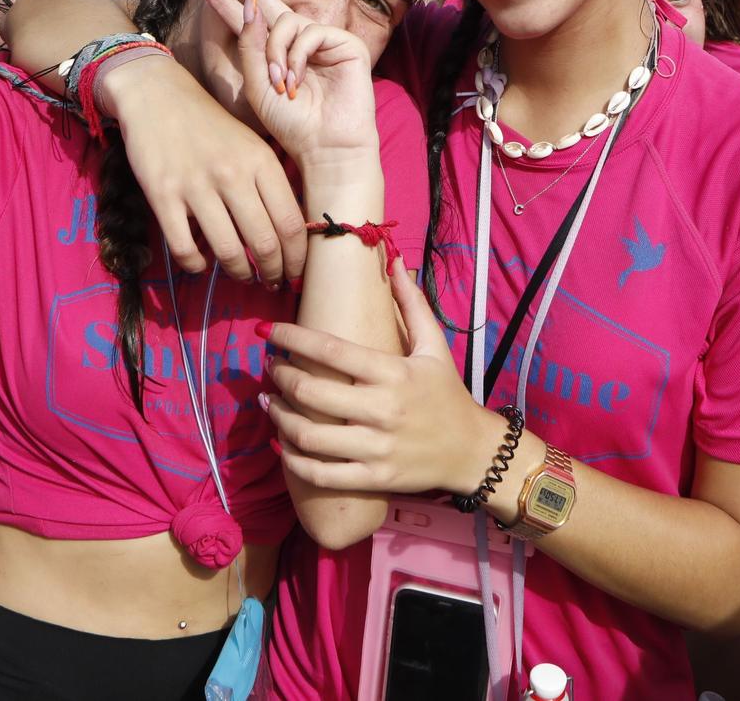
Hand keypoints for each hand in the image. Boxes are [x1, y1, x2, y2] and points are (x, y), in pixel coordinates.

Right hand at [105, 56, 308, 285]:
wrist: (157, 95)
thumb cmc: (210, 124)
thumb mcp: (251, 144)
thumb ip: (270, 182)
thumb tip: (290, 232)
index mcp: (261, 161)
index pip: (291, 223)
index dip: (297, 258)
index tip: (294, 272)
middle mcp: (233, 174)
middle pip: (264, 243)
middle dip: (272, 273)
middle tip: (271, 282)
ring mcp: (196, 186)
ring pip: (228, 251)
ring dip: (239, 272)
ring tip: (242, 274)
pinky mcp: (162, 195)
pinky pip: (184, 249)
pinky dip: (195, 266)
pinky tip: (200, 263)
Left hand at [190, 0, 378, 175]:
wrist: (324, 147)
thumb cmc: (291, 123)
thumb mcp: (256, 85)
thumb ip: (250, 45)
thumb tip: (249, 4)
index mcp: (275, 51)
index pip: (246, 17)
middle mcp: (298, 39)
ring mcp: (322, 38)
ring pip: (285, 22)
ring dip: (275, 53)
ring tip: (279, 83)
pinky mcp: (345, 43)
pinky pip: (309, 33)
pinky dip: (297, 57)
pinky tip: (297, 81)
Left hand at [264, 263, 494, 495]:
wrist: (472, 451)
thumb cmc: (448, 393)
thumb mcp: (435, 345)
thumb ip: (412, 303)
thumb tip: (395, 260)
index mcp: (393, 373)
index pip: (331, 349)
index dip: (291, 337)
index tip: (267, 330)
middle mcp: (382, 409)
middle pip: (311, 391)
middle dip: (279, 375)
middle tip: (269, 366)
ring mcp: (377, 447)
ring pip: (309, 435)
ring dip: (278, 416)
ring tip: (268, 401)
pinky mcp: (373, 479)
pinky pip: (321, 474)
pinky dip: (293, 461)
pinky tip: (280, 443)